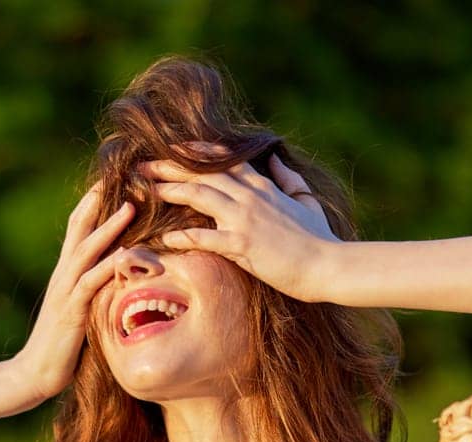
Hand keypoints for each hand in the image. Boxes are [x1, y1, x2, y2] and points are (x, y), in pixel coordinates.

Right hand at [15, 181, 135, 403]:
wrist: (34, 374)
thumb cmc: (61, 348)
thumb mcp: (81, 313)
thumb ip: (93, 292)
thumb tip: (117, 281)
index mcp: (66, 273)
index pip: (79, 227)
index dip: (95, 202)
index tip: (116, 178)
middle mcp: (64, 275)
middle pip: (80, 226)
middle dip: (101, 200)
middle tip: (125, 174)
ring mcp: (66, 291)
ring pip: (87, 249)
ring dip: (109, 227)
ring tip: (132, 206)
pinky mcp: (72, 312)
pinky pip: (90, 283)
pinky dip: (108, 267)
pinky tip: (125, 256)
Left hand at [136, 141, 340, 302]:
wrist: (327, 264)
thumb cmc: (319, 238)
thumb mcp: (306, 200)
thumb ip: (289, 179)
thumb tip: (278, 161)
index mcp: (263, 185)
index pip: (224, 160)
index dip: (196, 152)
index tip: (173, 148)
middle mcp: (251, 196)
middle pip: (203, 172)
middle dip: (171, 166)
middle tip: (144, 164)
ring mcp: (245, 219)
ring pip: (199, 195)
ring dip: (170, 190)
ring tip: (146, 189)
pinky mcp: (243, 244)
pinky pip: (205, 238)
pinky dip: (184, 237)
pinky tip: (165, 238)